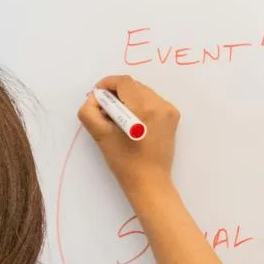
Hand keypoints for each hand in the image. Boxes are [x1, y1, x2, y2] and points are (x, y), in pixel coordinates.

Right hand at [78, 75, 179, 195]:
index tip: (98, 96)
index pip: (123, 82)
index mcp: (144, 108)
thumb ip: (90, 111)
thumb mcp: (100, 135)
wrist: (150, 181)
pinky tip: (134, 122)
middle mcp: (160, 105)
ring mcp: (169, 110)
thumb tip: (95, 97)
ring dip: (128, 98)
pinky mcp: (173, 116)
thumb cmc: (124, 161)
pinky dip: (140, 105)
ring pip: (142, 92)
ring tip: (119, 118)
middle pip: (133, 85)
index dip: (107, 84)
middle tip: (106, 110)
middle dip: (116, 93)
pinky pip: (152, 101)